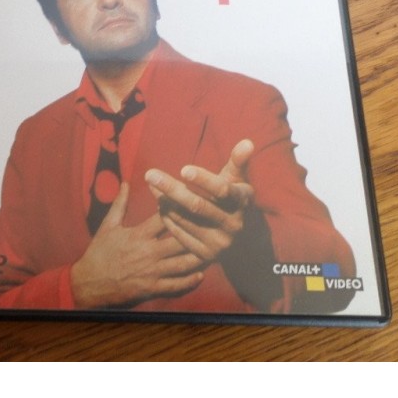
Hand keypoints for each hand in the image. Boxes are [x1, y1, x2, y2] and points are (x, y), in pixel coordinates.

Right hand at [70, 182, 204, 308]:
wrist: (89, 284)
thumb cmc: (99, 253)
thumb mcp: (108, 225)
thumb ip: (120, 204)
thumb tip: (126, 182)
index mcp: (139, 234)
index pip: (165, 217)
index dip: (180, 207)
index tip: (194, 200)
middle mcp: (149, 251)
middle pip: (180, 239)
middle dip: (197, 232)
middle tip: (214, 225)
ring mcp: (152, 271)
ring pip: (182, 263)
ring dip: (199, 256)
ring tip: (214, 248)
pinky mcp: (152, 288)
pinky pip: (176, 285)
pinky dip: (190, 281)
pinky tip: (201, 274)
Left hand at [145, 139, 254, 262]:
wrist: (242, 238)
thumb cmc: (233, 197)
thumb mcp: (238, 179)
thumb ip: (238, 160)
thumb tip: (247, 142)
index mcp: (241, 202)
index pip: (222, 190)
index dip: (203, 179)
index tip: (183, 168)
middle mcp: (232, 225)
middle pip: (197, 206)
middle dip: (171, 189)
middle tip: (149, 174)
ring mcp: (219, 243)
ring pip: (185, 218)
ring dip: (164, 201)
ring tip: (152, 184)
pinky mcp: (205, 255)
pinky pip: (179, 234)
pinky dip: (167, 217)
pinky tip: (160, 203)